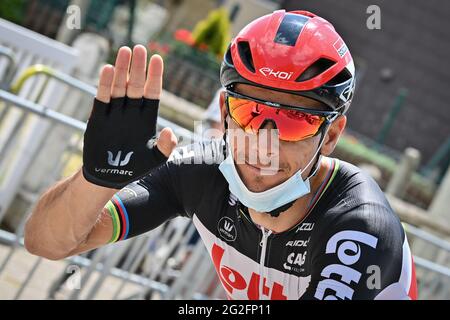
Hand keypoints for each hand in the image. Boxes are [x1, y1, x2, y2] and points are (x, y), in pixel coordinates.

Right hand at [82, 45, 177, 188]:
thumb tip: (171, 132)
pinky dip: (104, 85)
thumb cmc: (135, 167)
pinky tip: (107, 70)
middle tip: (139, 48)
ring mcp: (115, 113)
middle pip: (136, 85)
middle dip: (138, 67)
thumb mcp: (156, 159)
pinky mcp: (99, 118)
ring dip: (121, 70)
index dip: (155, 76)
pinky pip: (102, 98)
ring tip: (124, 51)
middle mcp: (131, 111)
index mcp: (147, 118)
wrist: (109, 176)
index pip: (153, 92)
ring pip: (119, 87)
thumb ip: (166, 146)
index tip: (157, 59)